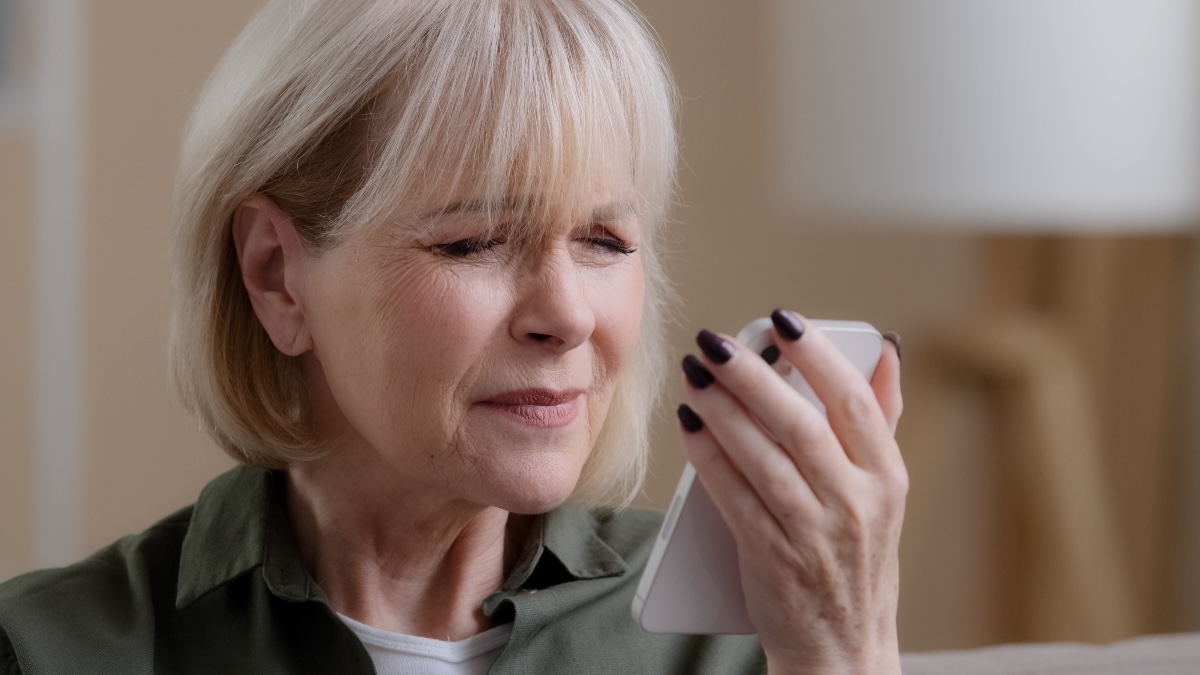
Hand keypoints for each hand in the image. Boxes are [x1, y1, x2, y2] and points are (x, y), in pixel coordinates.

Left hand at [677, 310, 905, 674]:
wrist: (842, 649)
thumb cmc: (857, 557)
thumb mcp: (885, 491)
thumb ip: (882, 420)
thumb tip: (887, 351)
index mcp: (887, 478)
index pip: (854, 402)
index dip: (818, 355)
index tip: (782, 320)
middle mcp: (856, 504)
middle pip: (800, 425)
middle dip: (753, 377)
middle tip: (715, 342)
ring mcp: (814, 533)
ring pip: (763, 458)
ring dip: (723, 411)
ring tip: (694, 375)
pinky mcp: (771, 557)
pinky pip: (734, 497)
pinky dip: (709, 458)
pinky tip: (689, 427)